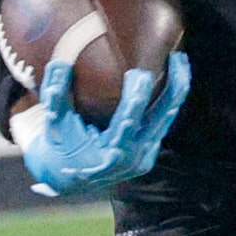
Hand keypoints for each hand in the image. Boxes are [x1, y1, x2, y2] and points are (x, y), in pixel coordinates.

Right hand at [17, 52, 190, 196]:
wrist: (70, 176)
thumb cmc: (61, 146)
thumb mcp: (55, 123)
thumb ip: (55, 94)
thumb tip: (60, 63)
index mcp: (110, 154)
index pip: (128, 124)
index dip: (135, 100)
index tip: (140, 75)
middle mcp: (133, 157)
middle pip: (161, 118)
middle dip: (173, 87)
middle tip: (176, 59)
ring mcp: (145, 155)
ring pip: (167, 118)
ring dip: (177, 89)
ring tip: (181, 61)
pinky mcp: (150, 150)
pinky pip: (163, 122)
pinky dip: (169, 100)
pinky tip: (174, 76)